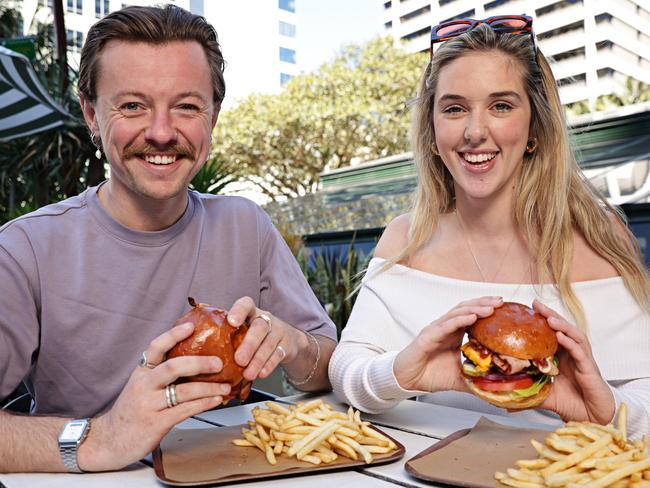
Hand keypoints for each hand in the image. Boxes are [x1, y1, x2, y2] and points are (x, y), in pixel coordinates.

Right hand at [77, 322, 230, 470]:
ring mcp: (149, 405)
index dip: (173, 335)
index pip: (155, 347)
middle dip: (199, 363)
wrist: (109, 441)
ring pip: (183, 391)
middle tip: (219, 362)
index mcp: (141, 372)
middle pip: (172, 367)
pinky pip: (185, 410)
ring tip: (226, 386)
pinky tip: (216, 400)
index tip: (191, 326)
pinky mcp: (156, 423)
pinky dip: (204, 404)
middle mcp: (144, 385)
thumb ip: (161, 373)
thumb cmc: (132, 410)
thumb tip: (196, 359)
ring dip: (209, 388)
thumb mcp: (141, 386)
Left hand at [227, 296, 304, 380]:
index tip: (232, 322)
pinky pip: (278, 354)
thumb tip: (190, 340)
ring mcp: (278, 331)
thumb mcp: (243, 329)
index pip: (246, 304)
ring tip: (248, 374)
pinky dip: (269, 365)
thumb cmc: (254, 336)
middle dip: (249, 343)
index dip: (239, 311)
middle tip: (239, 359)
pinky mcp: (287, 345)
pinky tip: (260, 374)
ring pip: (269, 343)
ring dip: (258, 359)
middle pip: (259, 327)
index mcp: (251, 312)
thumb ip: (224, 333)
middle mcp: (265, 319)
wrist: (288, 340)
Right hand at [394, 296, 502, 392]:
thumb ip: (478, 380)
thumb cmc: (431, 375)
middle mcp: (446, 328)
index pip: (472, 315)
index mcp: (455, 334)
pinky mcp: (428, 336)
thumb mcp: (461, 378)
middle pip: (467, 308)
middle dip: (484, 303)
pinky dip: (459, 319)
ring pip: (457, 313)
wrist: (409, 381)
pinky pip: (446, 325)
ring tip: (490, 308)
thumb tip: (499, 389)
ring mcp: (437, 329)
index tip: (504, 308)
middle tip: (500, 302)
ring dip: (475, 308)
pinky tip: (471, 317)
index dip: (487, 309)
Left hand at [534, 300, 614, 424]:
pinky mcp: (589, 369)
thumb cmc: (571, 404)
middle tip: (535, 304)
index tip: (526, 310)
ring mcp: (582, 359)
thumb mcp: (545, 396)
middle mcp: (573, 354)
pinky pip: (580, 352)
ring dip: (561, 325)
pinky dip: (570, 343)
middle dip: (549, 315)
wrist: (592, 419)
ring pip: (573, 336)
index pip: (551, 334)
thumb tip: (506, 400)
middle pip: (562, 329)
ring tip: (548, 317)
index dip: (541, 322)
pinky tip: (560, 336)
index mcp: (562, 356)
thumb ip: (528, 393)